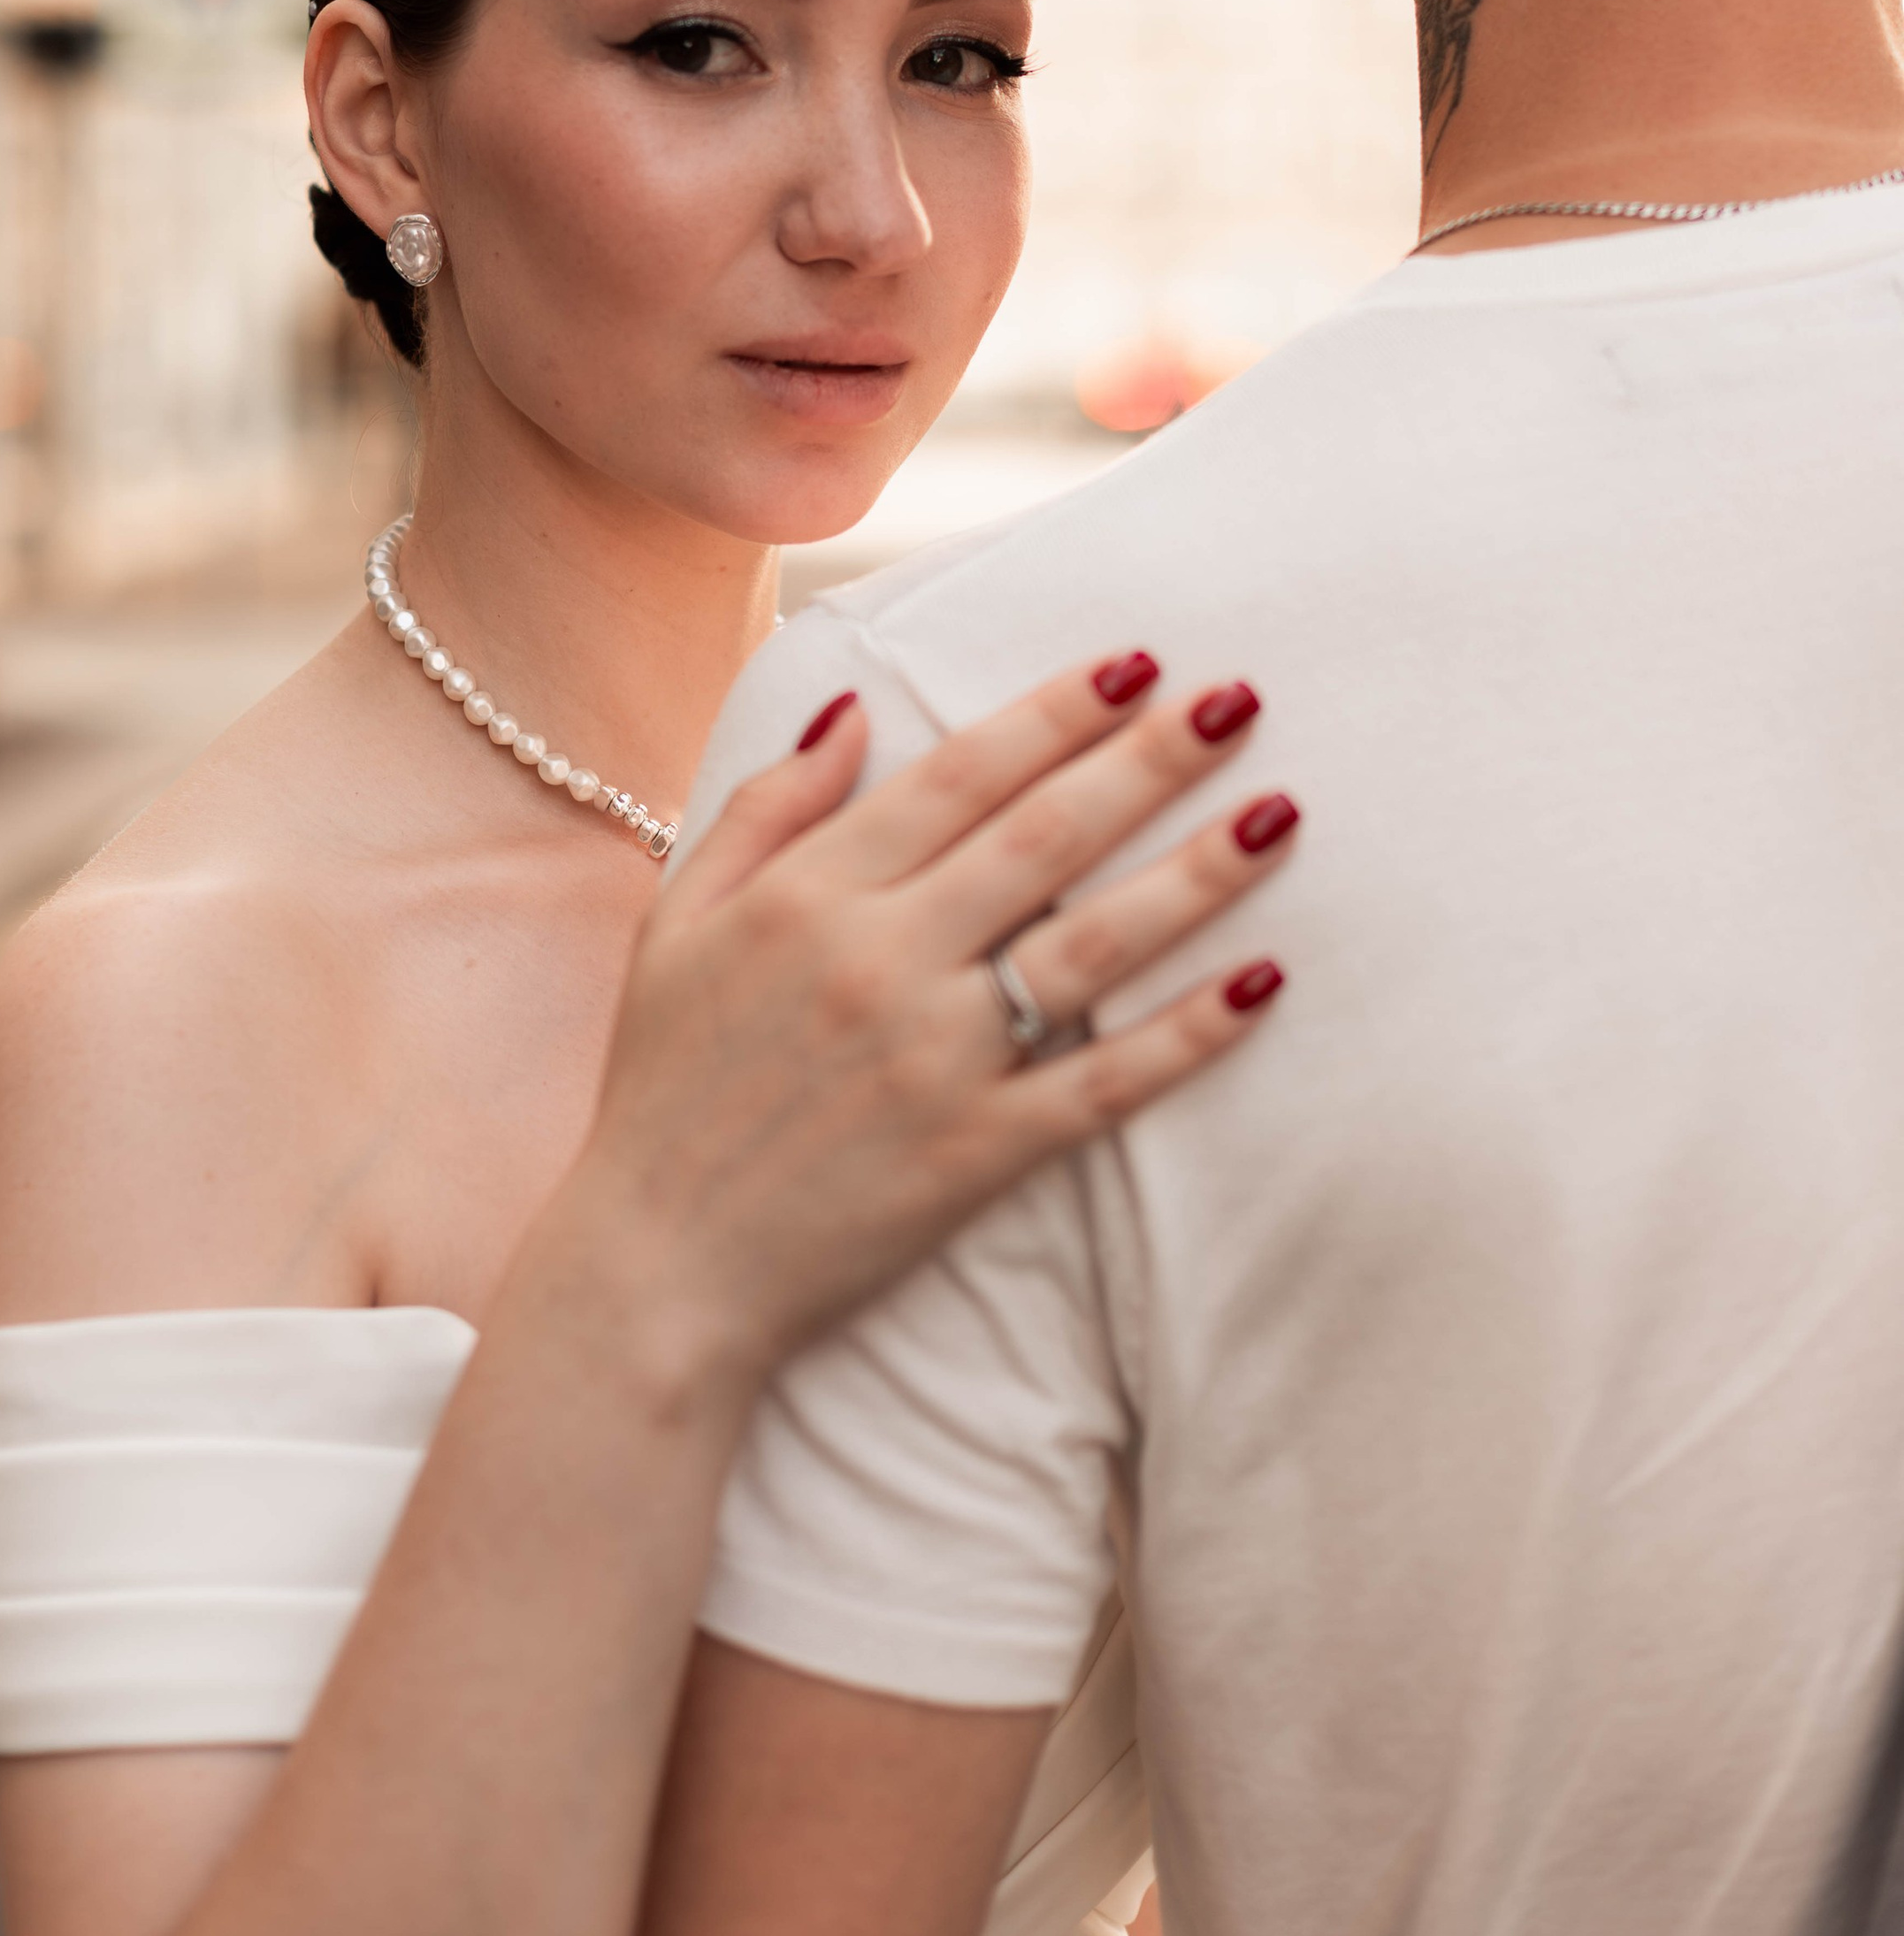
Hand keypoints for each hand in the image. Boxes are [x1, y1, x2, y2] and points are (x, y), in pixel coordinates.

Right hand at [556, 659, 1293, 1395]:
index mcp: (811, 896)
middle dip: (1150, 760)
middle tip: (1239, 701)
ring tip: (1276, 812)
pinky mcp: (979, 1156)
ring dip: (1196, 874)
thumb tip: (853, 706)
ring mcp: (938, 1063)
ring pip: (1094, 947)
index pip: (961, 775)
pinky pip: (1106, 1083)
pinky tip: (1261, 980)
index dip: (1055, 712)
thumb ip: (768, 807)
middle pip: (1046, 838)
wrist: (657, 1273)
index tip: (1137, 662)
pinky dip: (1187, 1033)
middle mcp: (883, 962)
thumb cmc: (666, 1085)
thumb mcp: (680, 920)